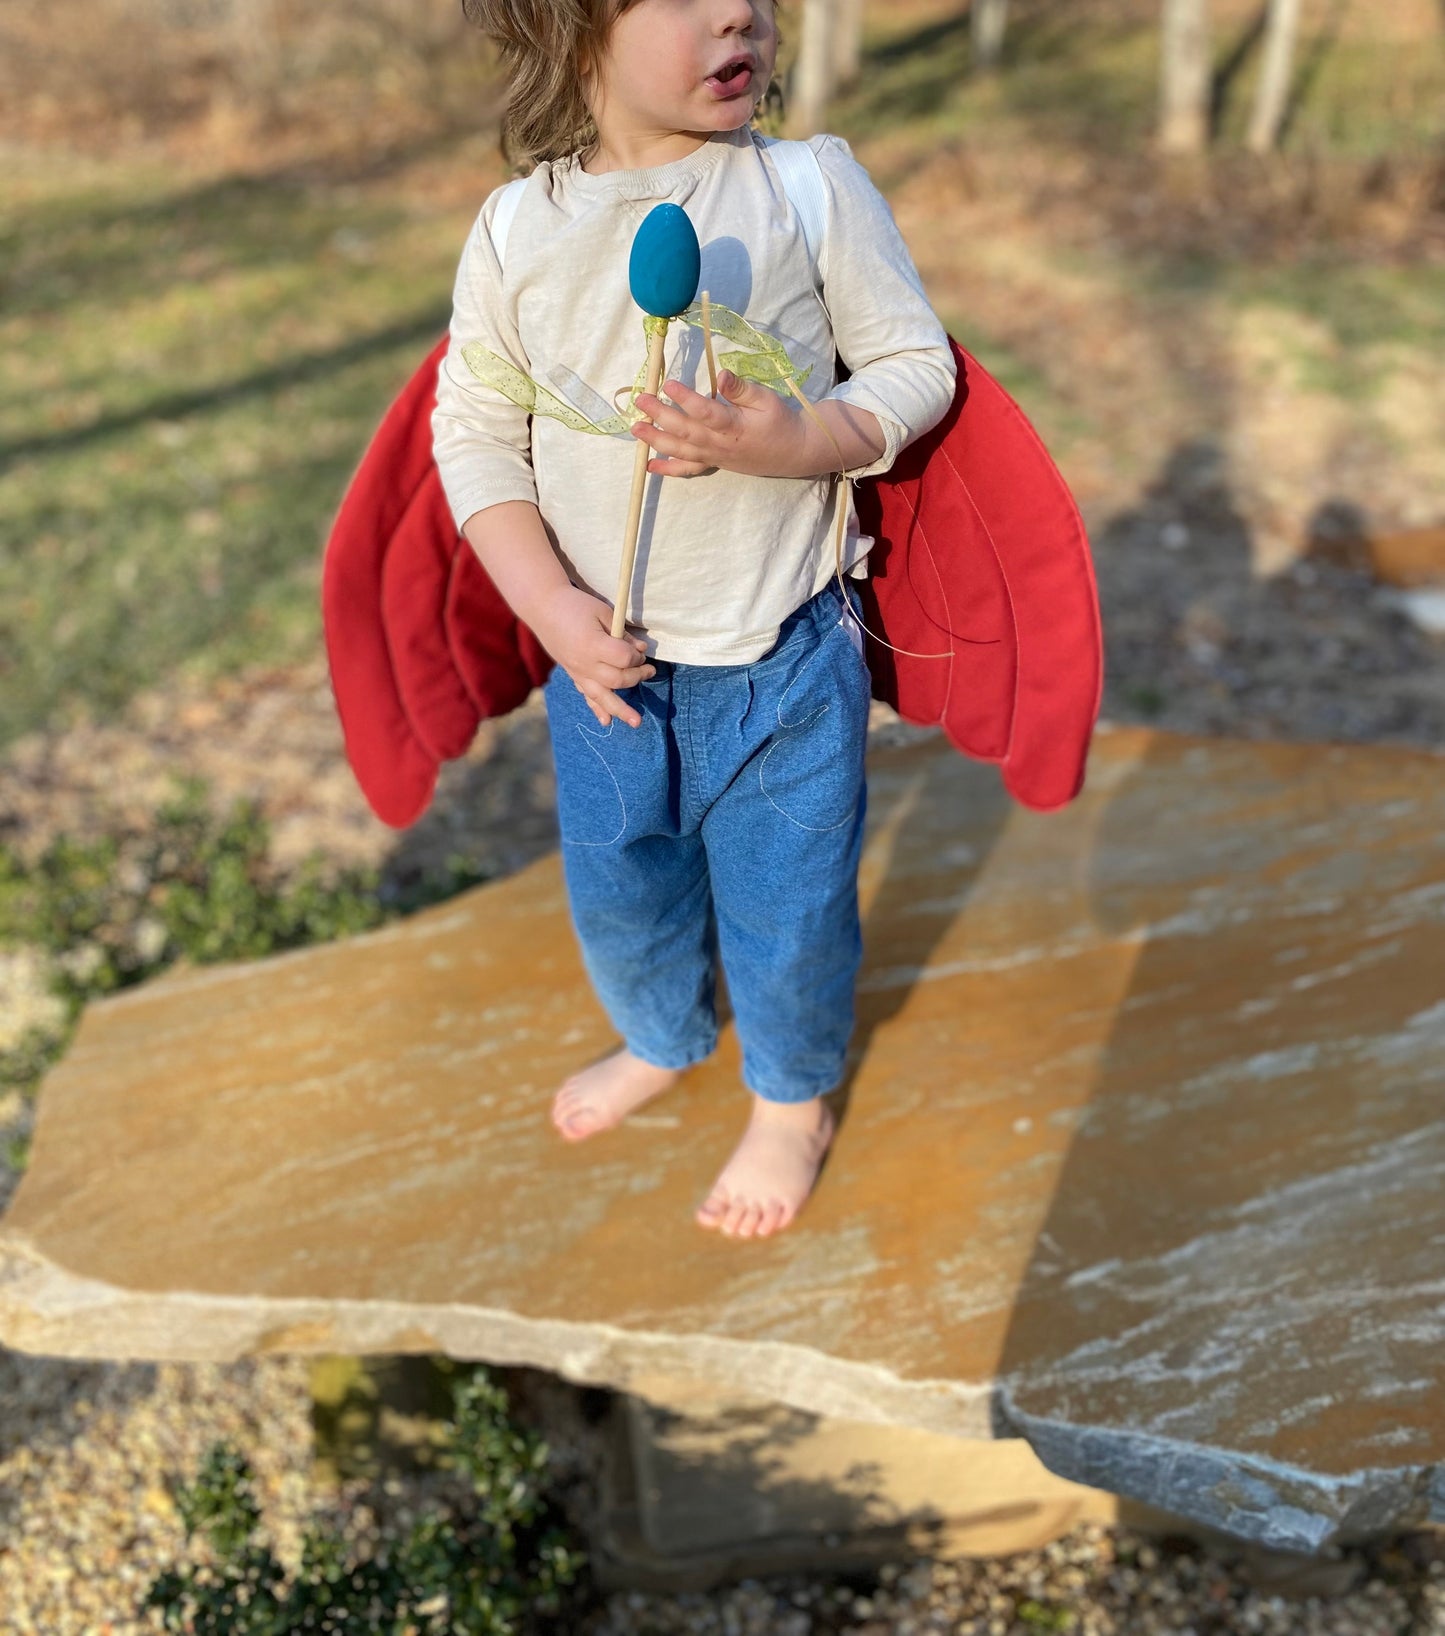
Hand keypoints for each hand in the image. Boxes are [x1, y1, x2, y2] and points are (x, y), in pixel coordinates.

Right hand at [531, 584, 654, 727]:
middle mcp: (585, 663)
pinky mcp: (573, 674)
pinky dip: (596, 709)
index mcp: (593, 644)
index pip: (624, 659)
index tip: (641, 651)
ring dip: (621, 710)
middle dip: (637, 677)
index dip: (638, 657)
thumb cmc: (575, 604)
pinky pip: (586, 695)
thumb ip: (623, 633)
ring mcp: (577, 671)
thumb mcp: (603, 611)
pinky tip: (606, 721)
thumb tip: (641, 650)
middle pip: (618, 680)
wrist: (542, 607)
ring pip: (602, 696)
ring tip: (636, 722)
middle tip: (650, 670)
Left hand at [631, 369, 802, 478]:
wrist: (792, 452)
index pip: (705, 412)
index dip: (686, 398)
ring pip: (681, 451)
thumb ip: (741, 389)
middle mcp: (720, 444)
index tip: (669, 383)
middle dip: (660, 416)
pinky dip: (669, 469)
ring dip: (656, 440)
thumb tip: (721, 374)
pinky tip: (650, 466)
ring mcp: (714, 456)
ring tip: (636, 429)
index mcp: (734, 426)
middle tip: (641, 401)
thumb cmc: (780, 421)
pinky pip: (688, 469)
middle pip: (686, 431)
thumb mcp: (766, 399)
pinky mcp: (713, 463)